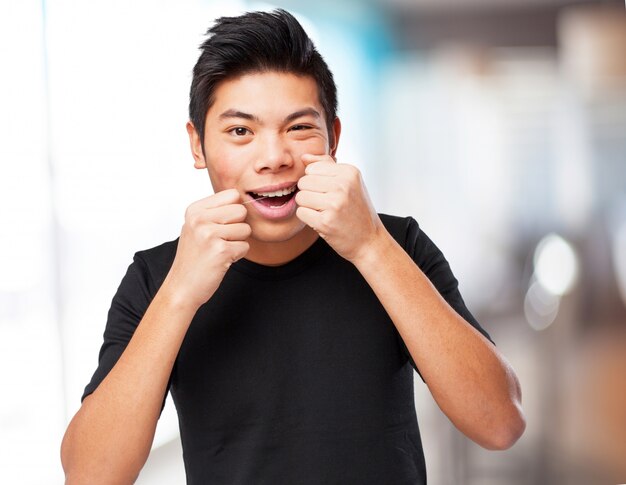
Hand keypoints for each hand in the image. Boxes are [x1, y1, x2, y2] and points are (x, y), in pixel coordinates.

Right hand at [164, 189, 250, 308]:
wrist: (182, 287)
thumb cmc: (193, 258)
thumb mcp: (196, 227)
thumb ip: (216, 212)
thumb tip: (244, 199)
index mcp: (195, 210)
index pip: (232, 194)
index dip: (234, 210)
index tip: (223, 224)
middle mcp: (200, 219)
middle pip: (241, 211)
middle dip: (238, 226)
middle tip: (221, 240)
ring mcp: (210, 234)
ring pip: (246, 229)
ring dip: (238, 242)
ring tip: (219, 250)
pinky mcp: (221, 251)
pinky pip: (245, 246)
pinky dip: (237, 255)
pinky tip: (221, 260)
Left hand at [295, 154, 383, 261]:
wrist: (369, 240)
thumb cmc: (357, 210)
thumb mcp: (349, 182)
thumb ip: (326, 165)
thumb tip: (304, 157)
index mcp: (349, 172)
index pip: (312, 168)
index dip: (315, 181)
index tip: (329, 191)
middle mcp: (343, 185)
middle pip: (304, 182)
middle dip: (310, 194)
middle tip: (326, 204)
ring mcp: (335, 204)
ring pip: (300, 197)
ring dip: (308, 206)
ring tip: (324, 212)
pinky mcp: (325, 222)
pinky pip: (301, 213)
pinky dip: (308, 219)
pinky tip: (323, 221)